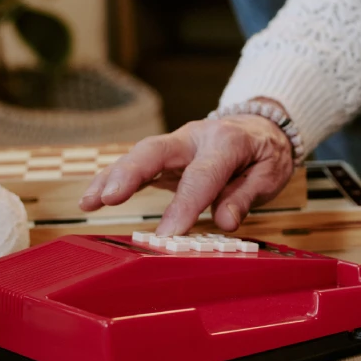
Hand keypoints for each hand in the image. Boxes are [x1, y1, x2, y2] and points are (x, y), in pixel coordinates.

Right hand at [78, 101, 294, 235]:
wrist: (262, 126)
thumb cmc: (266, 153)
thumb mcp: (270, 174)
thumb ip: (246, 197)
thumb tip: (225, 223)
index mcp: (227, 142)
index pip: (202, 175)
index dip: (185, 206)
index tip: (169, 235)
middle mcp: (196, 137)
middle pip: (158, 150)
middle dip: (132, 173)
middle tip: (109, 198)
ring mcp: (178, 143)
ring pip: (140, 154)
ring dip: (113, 177)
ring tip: (89, 201)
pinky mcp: (166, 154)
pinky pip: (136, 164)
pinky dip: (112, 179)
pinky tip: (91, 199)